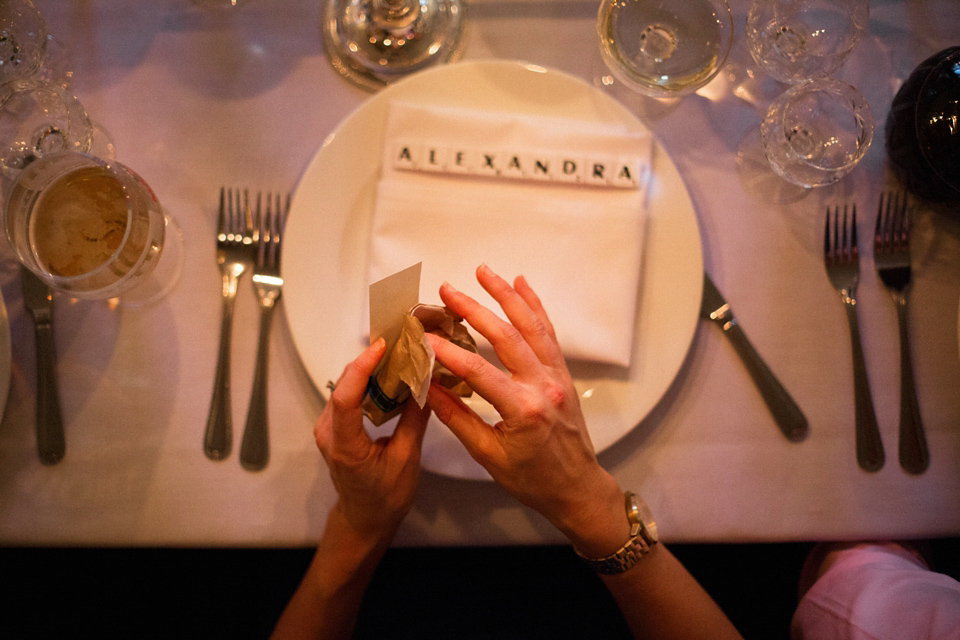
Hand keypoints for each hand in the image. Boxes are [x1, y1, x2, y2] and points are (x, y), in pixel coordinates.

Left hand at [314, 339, 430, 544]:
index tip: (381, 346)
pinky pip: (347, 397)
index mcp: (345, 446)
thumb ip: (414, 420)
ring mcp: (328, 429)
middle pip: (343, 386)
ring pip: (344, 388)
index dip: (361, 368)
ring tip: (396, 356)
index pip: (345, 398)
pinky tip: (387, 377)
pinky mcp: (334, 427)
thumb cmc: (385, 497)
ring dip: (368, 370)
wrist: (364, 519)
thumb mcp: (407, 460)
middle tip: (398, 344)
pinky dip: (366, 383)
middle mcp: (328, 433)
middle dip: (369, 362)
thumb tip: (426, 384)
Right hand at [426, 265, 627, 555]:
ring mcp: (557, 376)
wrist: (577, 488)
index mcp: (524, 410)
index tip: (424, 336)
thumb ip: (457, 418)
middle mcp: (544, 385)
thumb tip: (427, 387)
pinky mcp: (563, 374)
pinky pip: (548, 334)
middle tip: (447, 290)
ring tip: (484, 272)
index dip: (448, 352)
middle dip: (474, 310)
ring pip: (531, 327)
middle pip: (506, 337)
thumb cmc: (534, 480)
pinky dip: (535, 307)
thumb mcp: (489, 456)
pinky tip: (522, 285)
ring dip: (507, 296)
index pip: (478, 372)